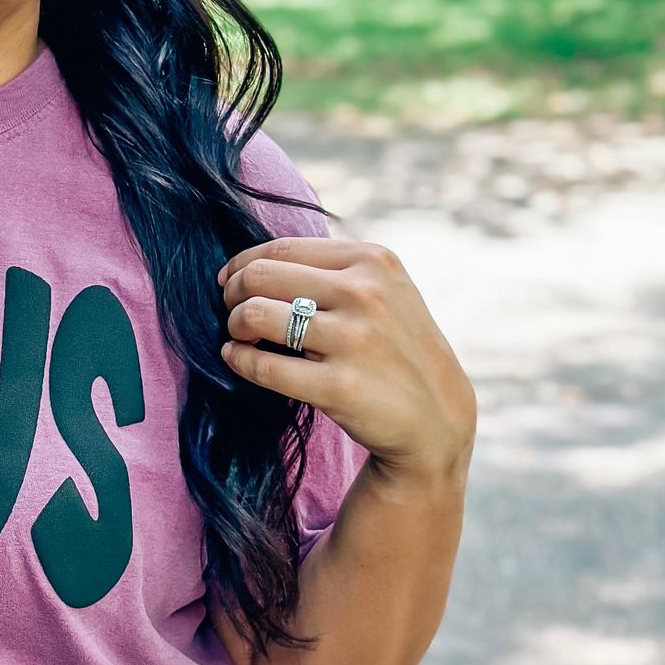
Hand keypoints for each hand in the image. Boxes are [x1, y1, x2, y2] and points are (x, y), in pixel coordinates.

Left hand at [216, 237, 475, 484]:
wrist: (435, 416)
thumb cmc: (395, 349)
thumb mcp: (384, 291)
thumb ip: (332, 271)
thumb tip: (252, 264)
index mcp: (372, 261)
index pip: (282, 249)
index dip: (242, 264)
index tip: (229, 281)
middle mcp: (365, 293)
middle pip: (261, 276)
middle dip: (232, 293)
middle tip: (232, 313)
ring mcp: (353, 339)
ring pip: (255, 314)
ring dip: (235, 326)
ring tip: (239, 338)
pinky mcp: (339, 386)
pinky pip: (262, 365)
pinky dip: (238, 359)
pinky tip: (237, 359)